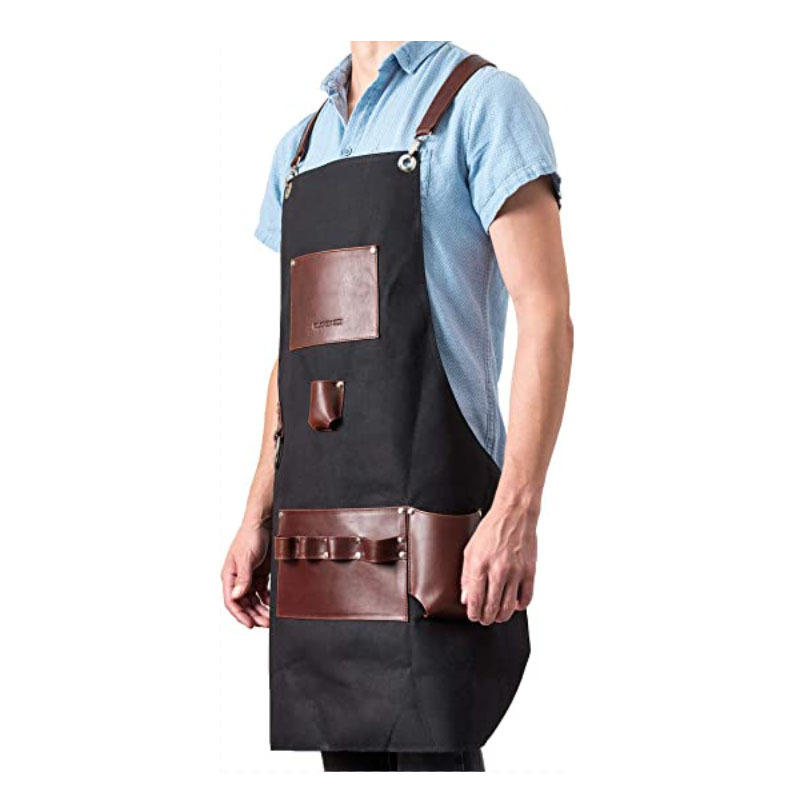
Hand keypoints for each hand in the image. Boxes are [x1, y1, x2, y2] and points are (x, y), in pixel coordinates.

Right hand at [221, 523, 270, 627]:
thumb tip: (236, 596)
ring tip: (270, 618)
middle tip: (265, 623)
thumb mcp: (246, 559)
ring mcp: (249, 577)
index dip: (240, 615)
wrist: (263, 523)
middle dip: (254, 615)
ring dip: (260, 609)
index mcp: (229, 576)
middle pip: (244, 604)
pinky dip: (266, 600)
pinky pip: (262, 592)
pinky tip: (272, 605)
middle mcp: (238, 579)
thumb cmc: (250, 537)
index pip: (231, 601)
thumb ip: (242, 579)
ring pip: (253, 600)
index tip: (250, 624)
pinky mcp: (260, 574)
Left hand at [460, 504, 536, 624]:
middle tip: (484, 619)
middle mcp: (498, 570)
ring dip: (502, 616)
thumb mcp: (470, 550)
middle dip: (486, 618)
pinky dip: (520, 606)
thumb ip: (466, 576)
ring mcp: (515, 572)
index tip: (473, 616)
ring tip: (497, 615)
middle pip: (492, 607)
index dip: (473, 613)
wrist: (514, 514)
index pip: (475, 599)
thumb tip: (466, 599)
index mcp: (480, 564)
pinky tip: (514, 604)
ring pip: (509, 607)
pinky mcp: (530, 571)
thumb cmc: (491, 530)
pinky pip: (526, 598)